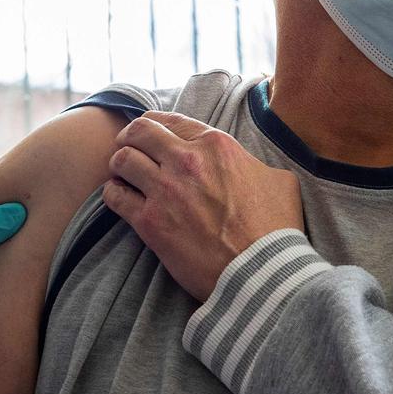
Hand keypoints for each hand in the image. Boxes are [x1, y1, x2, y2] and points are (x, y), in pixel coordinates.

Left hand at [102, 111, 303, 301]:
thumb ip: (255, 165)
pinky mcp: (151, 223)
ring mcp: (165, 190)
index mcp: (217, 145)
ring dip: (119, 165)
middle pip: (139, 131)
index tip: (151, 134)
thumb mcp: (279, 181)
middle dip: (130, 137)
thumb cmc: (276, 230)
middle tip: (129, 148)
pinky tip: (120, 198)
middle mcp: (186, 160)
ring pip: (122, 160)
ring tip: (123, 175)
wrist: (262, 273)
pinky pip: (115, 197)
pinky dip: (113, 194)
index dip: (156, 124)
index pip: (172, 120)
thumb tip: (248, 168)